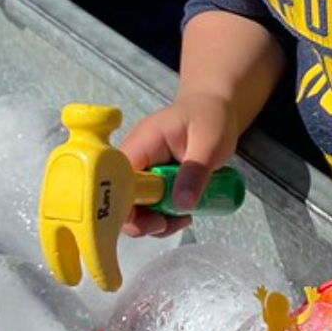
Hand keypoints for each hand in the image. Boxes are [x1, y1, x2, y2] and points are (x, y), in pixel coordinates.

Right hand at [118, 91, 242, 237]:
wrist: (214, 107)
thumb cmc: (210, 116)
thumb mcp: (209, 142)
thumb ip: (195, 171)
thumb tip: (182, 204)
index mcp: (140, 144)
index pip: (117, 182)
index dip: (127, 208)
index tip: (155, 222)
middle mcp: (134, 159)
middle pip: (123, 200)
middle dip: (145, 220)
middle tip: (172, 223)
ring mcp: (143, 170)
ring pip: (137, 207)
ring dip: (158, 220)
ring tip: (185, 217)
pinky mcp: (153, 180)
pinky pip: (150, 204)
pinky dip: (164, 215)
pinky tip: (184, 212)